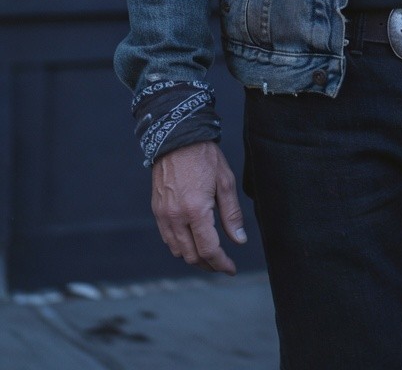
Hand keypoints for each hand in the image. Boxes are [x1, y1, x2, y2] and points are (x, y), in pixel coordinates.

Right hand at [151, 141, 246, 273]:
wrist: (177, 137)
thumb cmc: (204, 156)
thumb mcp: (225, 182)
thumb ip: (232, 214)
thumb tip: (239, 240)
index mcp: (195, 210)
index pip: (208, 249)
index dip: (221, 263)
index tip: (231, 269)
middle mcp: (176, 217)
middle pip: (191, 256)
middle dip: (209, 264)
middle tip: (223, 264)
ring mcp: (163, 215)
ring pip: (177, 251)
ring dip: (194, 257)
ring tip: (209, 254)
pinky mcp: (157, 210)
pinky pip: (167, 238)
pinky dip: (180, 246)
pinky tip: (193, 240)